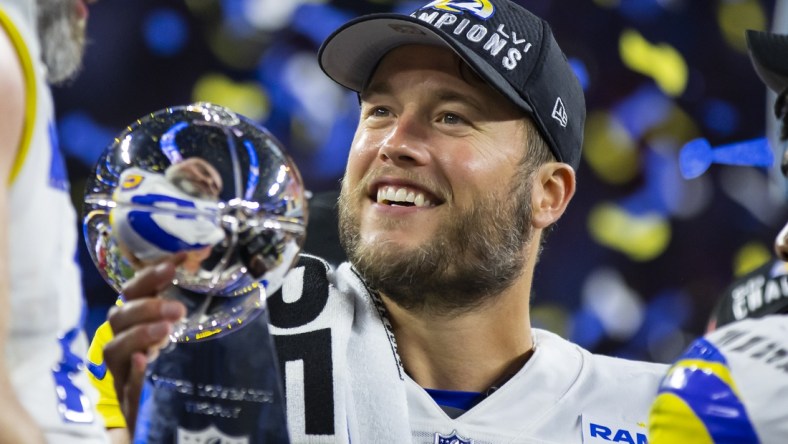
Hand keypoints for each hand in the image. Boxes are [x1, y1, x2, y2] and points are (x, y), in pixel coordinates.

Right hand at [103, 254, 186, 430]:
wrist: (139, 399)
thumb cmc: (153, 349)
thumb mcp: (163, 321)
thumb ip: (172, 295)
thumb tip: (194, 257)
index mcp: (129, 316)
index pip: (133, 290)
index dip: (151, 274)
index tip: (177, 262)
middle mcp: (117, 336)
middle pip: (121, 316)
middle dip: (148, 308)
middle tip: (178, 309)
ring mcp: (116, 363)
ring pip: (115, 346)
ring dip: (139, 334)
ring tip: (165, 330)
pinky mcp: (121, 388)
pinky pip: (122, 380)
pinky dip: (132, 369)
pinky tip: (142, 361)